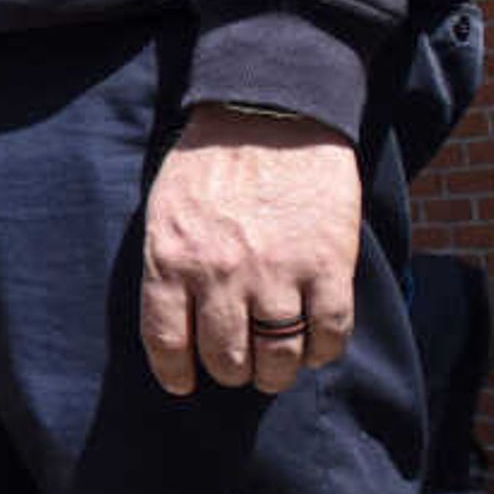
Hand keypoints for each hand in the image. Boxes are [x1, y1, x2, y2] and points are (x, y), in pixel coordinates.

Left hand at [137, 104, 359, 397]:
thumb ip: (169, 264)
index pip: (167, 342)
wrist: (272, 110)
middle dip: (233, 372)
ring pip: (278, 357)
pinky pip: (329, 334)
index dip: (176, 373)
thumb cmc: (210, 160)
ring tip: (276, 367)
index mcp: (171, 259)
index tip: (185, 384)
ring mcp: (277, 272)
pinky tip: (315, 346)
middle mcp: (220, 275)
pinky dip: (322, 351)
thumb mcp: (165, 209)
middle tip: (240, 366)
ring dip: (276, 372)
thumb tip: (177, 321)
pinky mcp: (327, 265)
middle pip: (226, 358)